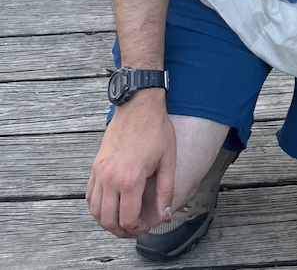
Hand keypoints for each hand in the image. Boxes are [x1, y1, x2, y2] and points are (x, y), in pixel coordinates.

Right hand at [86, 96, 175, 237]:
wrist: (139, 105)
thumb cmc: (155, 129)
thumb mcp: (168, 160)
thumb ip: (166, 191)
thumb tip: (165, 215)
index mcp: (131, 179)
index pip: (127, 218)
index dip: (136, 229)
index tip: (145, 226)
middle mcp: (111, 179)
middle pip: (108, 220)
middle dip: (121, 231)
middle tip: (133, 229)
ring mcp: (100, 172)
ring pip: (95, 211)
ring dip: (106, 221)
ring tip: (121, 221)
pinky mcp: (95, 166)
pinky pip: (89, 195)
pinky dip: (96, 207)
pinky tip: (109, 206)